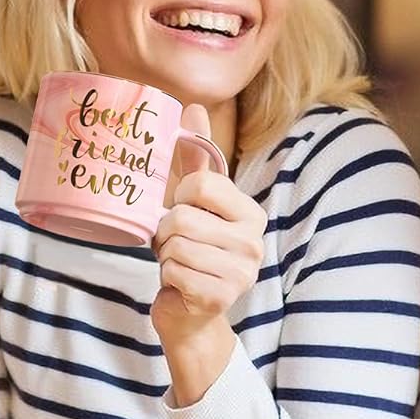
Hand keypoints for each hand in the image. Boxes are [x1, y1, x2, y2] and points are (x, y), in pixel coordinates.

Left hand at [150, 108, 265, 403]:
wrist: (191, 311)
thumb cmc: (191, 247)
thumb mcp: (192, 201)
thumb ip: (194, 156)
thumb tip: (192, 107)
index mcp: (250, 212)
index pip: (200, 185)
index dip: (179, 198)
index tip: (184, 212)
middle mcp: (253, 241)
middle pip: (181, 218)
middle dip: (167, 232)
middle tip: (177, 243)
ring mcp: (241, 273)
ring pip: (175, 246)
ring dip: (166, 255)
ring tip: (179, 261)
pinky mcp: (221, 298)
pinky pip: (173, 273)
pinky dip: (167, 277)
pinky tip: (181, 283)